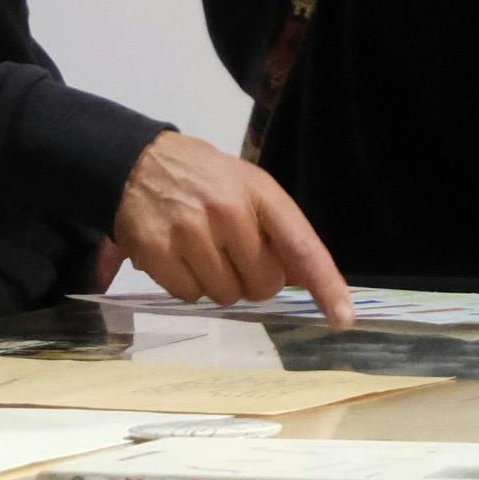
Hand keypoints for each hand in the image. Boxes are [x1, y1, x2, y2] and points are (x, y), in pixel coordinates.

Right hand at [107, 131, 353, 321]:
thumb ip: (278, 232)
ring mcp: (189, 232)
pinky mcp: (157, 252)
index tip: (343, 318)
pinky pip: (190, 296)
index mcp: (257, 191)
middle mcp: (226, 210)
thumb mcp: (246, 187)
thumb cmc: (201, 178)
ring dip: (218, 284)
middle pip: (263, 284)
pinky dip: (188, 285)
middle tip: (232, 255)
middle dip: (253, 280)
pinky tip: (178, 256)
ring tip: (201, 250)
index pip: (301, 245)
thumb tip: (308, 282)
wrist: (134, 161)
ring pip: (226, 295)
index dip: (326, 285)